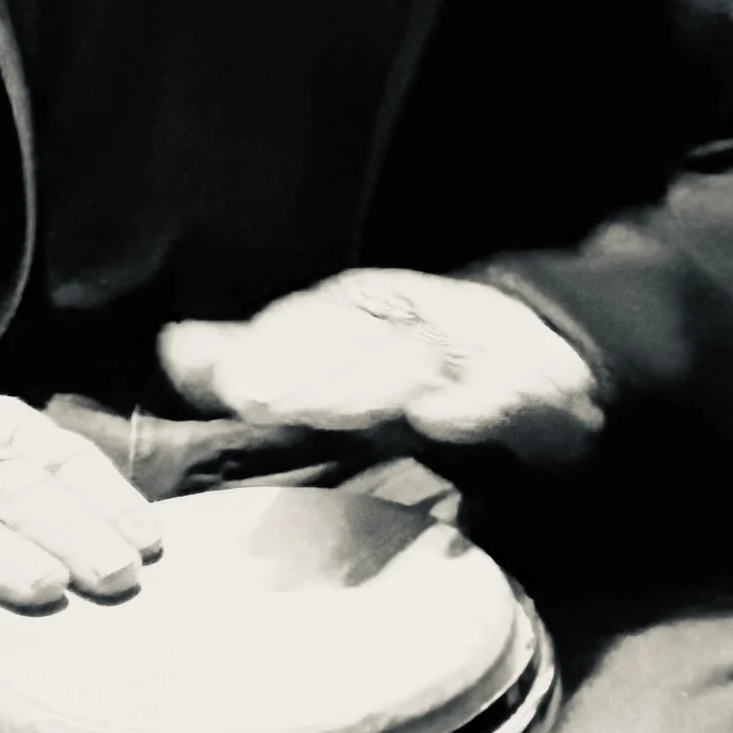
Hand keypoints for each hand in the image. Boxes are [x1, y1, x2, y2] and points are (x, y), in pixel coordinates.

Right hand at [0, 385, 163, 619]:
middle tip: (117, 576)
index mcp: (0, 431)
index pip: (62, 462)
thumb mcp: (0, 446)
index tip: (150, 545)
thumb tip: (146, 544)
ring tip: (46, 589)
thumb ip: (60, 487)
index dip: (108, 502)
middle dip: (71, 534)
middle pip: (17, 494)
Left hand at [159, 272, 604, 468]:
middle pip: (364, 341)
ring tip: (318, 411)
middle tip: (255, 399)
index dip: (277, 344)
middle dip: (309, 371)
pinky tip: (439, 421)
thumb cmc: (428, 369)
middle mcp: (427, 322)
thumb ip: (265, 358)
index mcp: (378, 312)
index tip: (229, 383)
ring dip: (371, 385)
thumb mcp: (344, 360)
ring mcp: (483, 354)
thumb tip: (174, 348)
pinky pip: (506, 396)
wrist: (559, 359)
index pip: (323, 320)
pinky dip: (475, 405)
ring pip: (423, 363)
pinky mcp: (537, 393)